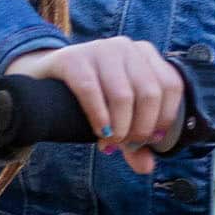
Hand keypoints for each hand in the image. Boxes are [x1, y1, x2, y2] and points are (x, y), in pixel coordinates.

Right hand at [4, 38, 185, 171]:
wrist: (43, 79)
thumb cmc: (90, 99)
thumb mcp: (117, 117)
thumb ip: (134, 142)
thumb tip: (147, 167)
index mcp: (145, 55)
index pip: (171, 86)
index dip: (165, 117)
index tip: (151, 139)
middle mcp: (126, 47)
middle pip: (150, 93)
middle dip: (140, 128)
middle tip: (125, 144)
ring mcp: (99, 49)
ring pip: (123, 95)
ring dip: (119, 128)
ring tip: (109, 143)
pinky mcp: (73, 58)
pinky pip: (91, 90)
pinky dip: (99, 117)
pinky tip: (99, 133)